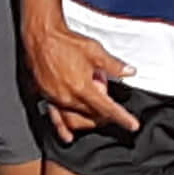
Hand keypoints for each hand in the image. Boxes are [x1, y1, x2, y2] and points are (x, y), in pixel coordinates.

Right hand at [24, 23, 142, 145]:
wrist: (41, 37)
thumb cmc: (66, 42)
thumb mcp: (95, 51)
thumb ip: (113, 65)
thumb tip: (129, 72)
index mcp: (82, 88)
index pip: (107, 108)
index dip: (122, 118)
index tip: (132, 125)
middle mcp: (68, 98)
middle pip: (92, 116)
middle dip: (104, 115)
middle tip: (111, 106)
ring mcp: (55, 99)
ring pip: (74, 120)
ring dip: (88, 122)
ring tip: (96, 117)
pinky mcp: (46, 97)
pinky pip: (55, 118)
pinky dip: (63, 129)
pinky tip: (68, 137)